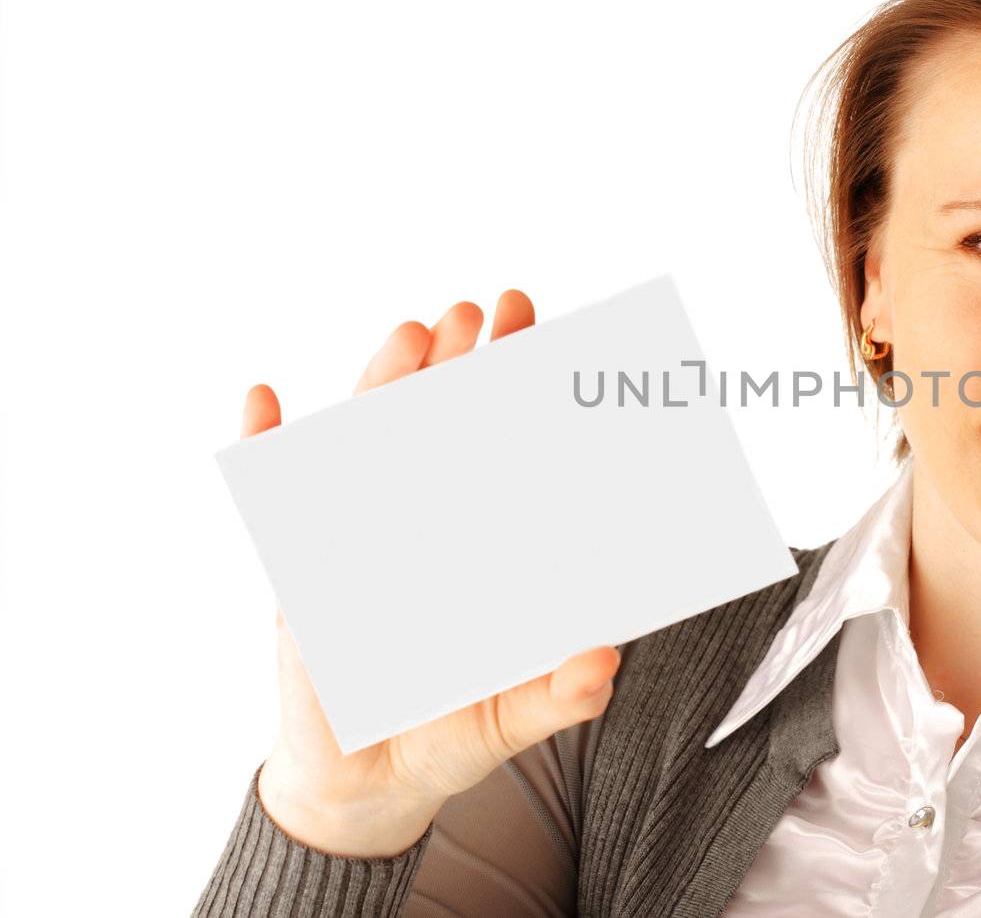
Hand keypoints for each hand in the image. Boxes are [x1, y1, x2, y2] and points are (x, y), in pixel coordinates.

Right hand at [242, 290, 621, 856]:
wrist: (369, 783)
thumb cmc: (450, 732)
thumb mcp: (512, 717)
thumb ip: (559, 695)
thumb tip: (603, 665)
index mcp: (476, 536)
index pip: (499, 442)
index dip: (514, 384)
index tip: (536, 329)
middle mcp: (418, 519)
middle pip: (435, 421)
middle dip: (456, 361)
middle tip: (478, 309)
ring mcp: (355, 534)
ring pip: (365, 440)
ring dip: (384, 383)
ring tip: (412, 336)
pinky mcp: (299, 567)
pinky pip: (274, 493)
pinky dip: (264, 446)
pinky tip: (266, 402)